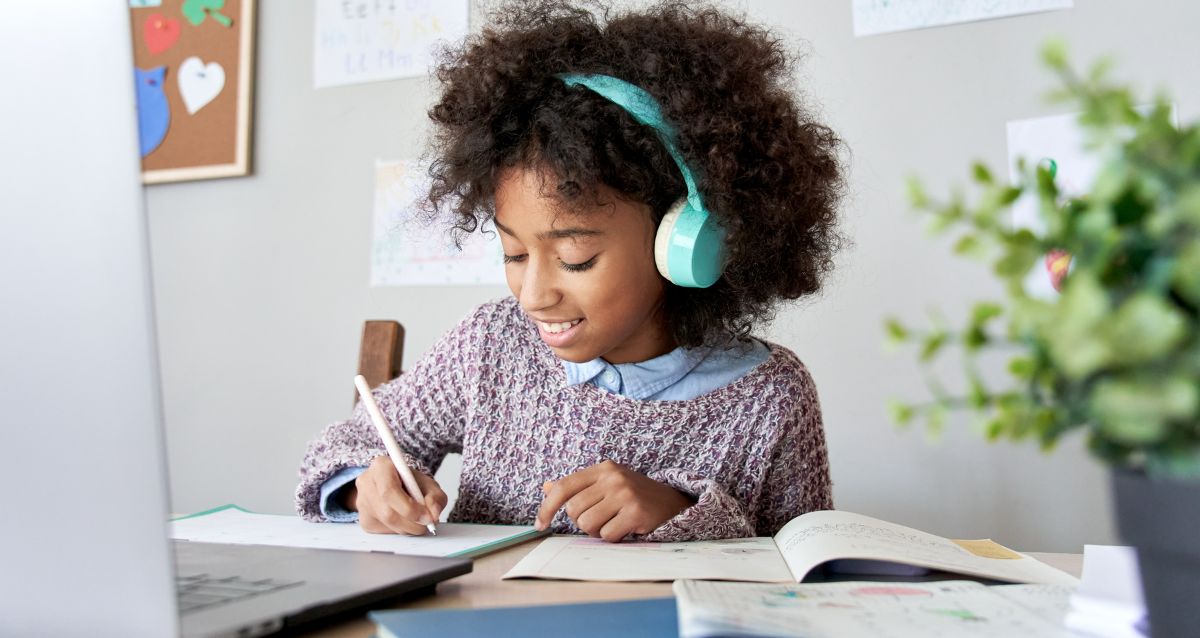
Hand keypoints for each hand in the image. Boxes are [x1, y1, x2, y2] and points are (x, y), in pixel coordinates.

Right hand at [346, 456, 447, 534]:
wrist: (394, 484)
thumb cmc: (409, 481)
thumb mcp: (427, 483)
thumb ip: (435, 496)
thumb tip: (433, 513)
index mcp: (381, 466)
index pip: (389, 491)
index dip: (410, 508)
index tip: (427, 517)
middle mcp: (367, 483)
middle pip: (388, 512)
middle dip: (412, 522)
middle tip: (427, 523)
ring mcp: (362, 503)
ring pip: (388, 524)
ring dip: (409, 527)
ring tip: (419, 520)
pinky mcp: (365, 520)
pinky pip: (386, 532)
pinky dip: (401, 530)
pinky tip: (405, 520)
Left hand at [536, 460, 694, 542]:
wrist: (673, 502)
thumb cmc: (634, 495)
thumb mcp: (607, 484)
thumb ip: (578, 486)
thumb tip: (547, 487)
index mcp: (603, 468)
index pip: (564, 487)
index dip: (547, 507)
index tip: (540, 524)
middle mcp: (613, 477)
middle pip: (574, 510)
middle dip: (583, 522)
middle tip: (602, 519)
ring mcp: (625, 494)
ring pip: (588, 524)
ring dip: (598, 531)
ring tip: (614, 523)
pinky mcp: (635, 512)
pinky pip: (606, 535)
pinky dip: (613, 537)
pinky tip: (626, 528)